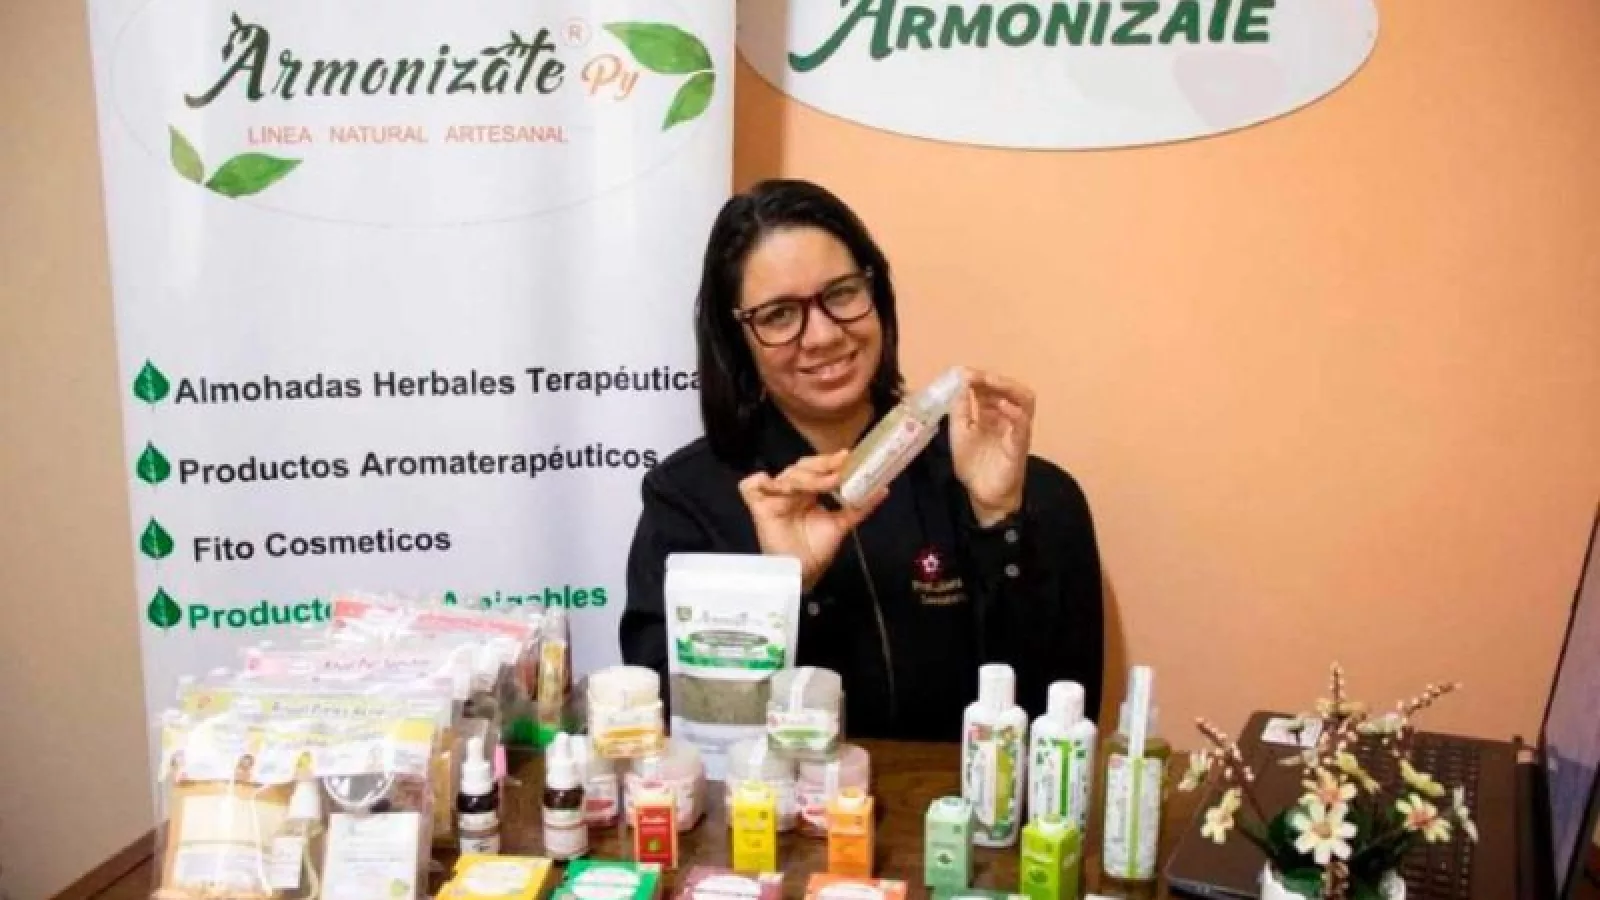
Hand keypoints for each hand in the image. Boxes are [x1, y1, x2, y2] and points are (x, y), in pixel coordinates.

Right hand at [738, 450, 888, 591]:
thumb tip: (883, 489)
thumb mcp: (841, 524)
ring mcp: (773, 497)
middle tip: (840, 467)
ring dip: (807, 479)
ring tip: (827, 484)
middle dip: (821, 465)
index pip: (817, 468)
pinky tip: (779, 488)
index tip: (848, 457)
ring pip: (786, 476)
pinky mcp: (758, 507)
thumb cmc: (816, 550)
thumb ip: (860, 506)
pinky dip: (762, 482)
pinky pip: (751, 486)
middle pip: (801, 467)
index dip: (830, 461)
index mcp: (808, 491)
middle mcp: (790, 491)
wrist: (801, 573)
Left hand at [950, 368, 1035, 526]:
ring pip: (1024, 400)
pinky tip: (1002, 405)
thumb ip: (959, 409)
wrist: (982, 495)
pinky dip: (1015, 412)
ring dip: (1008, 387)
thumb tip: (958, 384)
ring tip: (991, 382)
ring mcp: (1015, 430)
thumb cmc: (974, 466)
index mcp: (989, 414)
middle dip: (994, 378)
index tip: (964, 373)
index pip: (989, 389)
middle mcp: (1005, 418)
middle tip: (977, 375)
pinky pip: (1023, 425)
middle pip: (1009, 389)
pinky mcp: (1020, 445)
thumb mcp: (959, 432)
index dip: (978, 378)